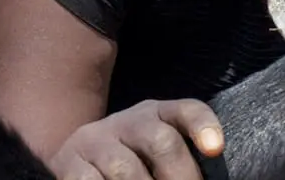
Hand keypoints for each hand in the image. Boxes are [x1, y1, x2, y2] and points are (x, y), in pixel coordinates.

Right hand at [48, 99, 223, 179]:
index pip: (186, 111)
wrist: (74, 158)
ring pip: (125, 168)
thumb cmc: (134, 164)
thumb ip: (180, 163)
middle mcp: (127, 122)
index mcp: (157, 116)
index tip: (214, 149)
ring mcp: (95, 141)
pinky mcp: (70, 163)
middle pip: (160, 141)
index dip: (202, 126)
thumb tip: (202, 179)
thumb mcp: (158, 156)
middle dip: (180, 177)